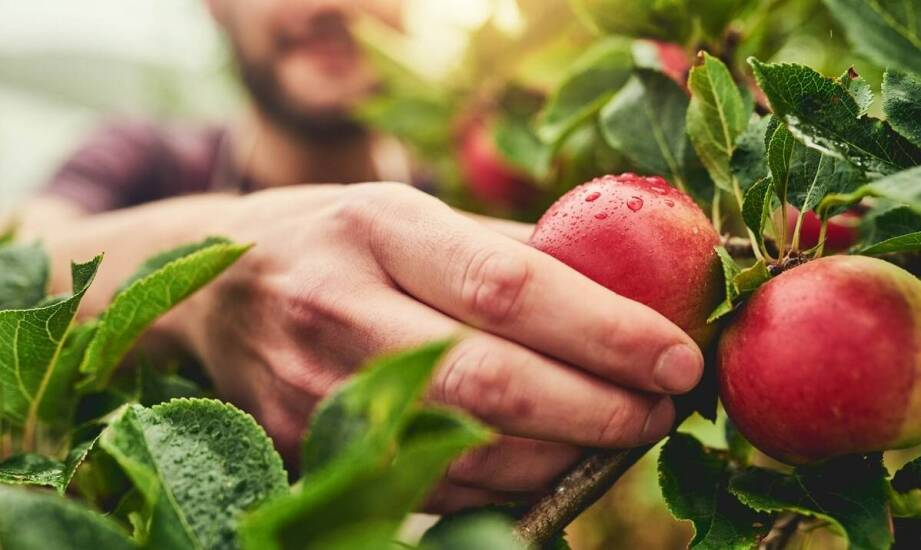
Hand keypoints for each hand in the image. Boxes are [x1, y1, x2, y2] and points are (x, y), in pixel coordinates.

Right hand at [171, 183, 703, 511]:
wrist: (214, 295)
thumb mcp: (410, 214)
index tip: (678, 357)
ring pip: (468, 450)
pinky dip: (507, 482)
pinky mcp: (307, 446)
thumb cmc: (334, 239)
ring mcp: (314, 388)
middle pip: (494, 383)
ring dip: (564, 456)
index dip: (606, 330)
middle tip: (661, 408)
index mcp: (378, 227)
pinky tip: (550, 460)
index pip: (509, 287)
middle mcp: (340, 307)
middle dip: (600, 409)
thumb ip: (508, 250)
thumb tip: (628, 293)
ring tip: (619, 433)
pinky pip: (430, 485)